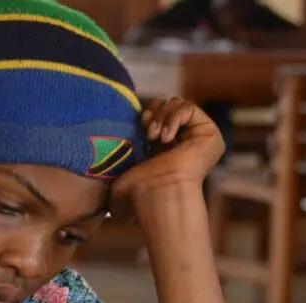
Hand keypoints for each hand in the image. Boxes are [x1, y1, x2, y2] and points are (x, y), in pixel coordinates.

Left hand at [110, 98, 224, 218]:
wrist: (154, 195)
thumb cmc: (137, 193)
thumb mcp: (121, 171)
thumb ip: (117, 163)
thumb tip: (96, 178)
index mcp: (165, 150)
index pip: (157, 114)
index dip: (147, 114)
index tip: (140, 127)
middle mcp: (184, 143)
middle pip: (168, 104)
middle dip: (155, 114)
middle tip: (148, 135)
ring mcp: (198, 139)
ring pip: (178, 104)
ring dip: (162, 118)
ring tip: (155, 138)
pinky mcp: (209, 135)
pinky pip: (189, 107)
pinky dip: (174, 118)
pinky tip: (167, 138)